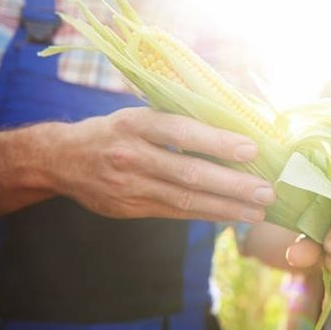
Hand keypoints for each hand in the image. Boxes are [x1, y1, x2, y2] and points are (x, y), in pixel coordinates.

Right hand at [47, 107, 275, 220]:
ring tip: (260, 210)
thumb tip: (235, 116)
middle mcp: (132, 155)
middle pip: (189, 172)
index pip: (182, 132)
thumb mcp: (138, 113)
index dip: (217, 141)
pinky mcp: (132, 209)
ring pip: (186, 199)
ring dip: (227, 207)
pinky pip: (177, 213)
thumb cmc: (114, 130)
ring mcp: (131, 186)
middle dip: (232, 184)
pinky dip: (208, 214)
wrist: (63, 159)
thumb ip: (179, 116)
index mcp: (135, 123)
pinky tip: (233, 216)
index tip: (252, 149)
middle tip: (267, 190)